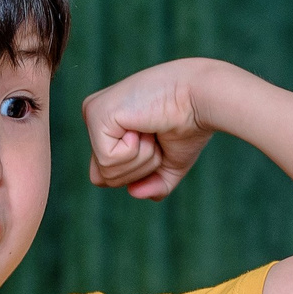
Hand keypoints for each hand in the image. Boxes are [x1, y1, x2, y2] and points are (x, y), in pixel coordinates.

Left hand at [83, 60, 225, 201]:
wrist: (200, 100)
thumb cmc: (188, 126)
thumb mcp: (169, 164)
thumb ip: (151, 183)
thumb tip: (133, 192)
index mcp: (106, 127)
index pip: (105, 176)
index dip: (136, 172)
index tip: (156, 142)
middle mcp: (94, 117)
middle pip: (101, 178)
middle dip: (137, 169)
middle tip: (155, 136)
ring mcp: (92, 113)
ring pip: (105, 172)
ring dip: (139, 158)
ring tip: (150, 128)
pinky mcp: (95, 113)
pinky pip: (107, 159)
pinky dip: (133, 150)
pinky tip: (142, 124)